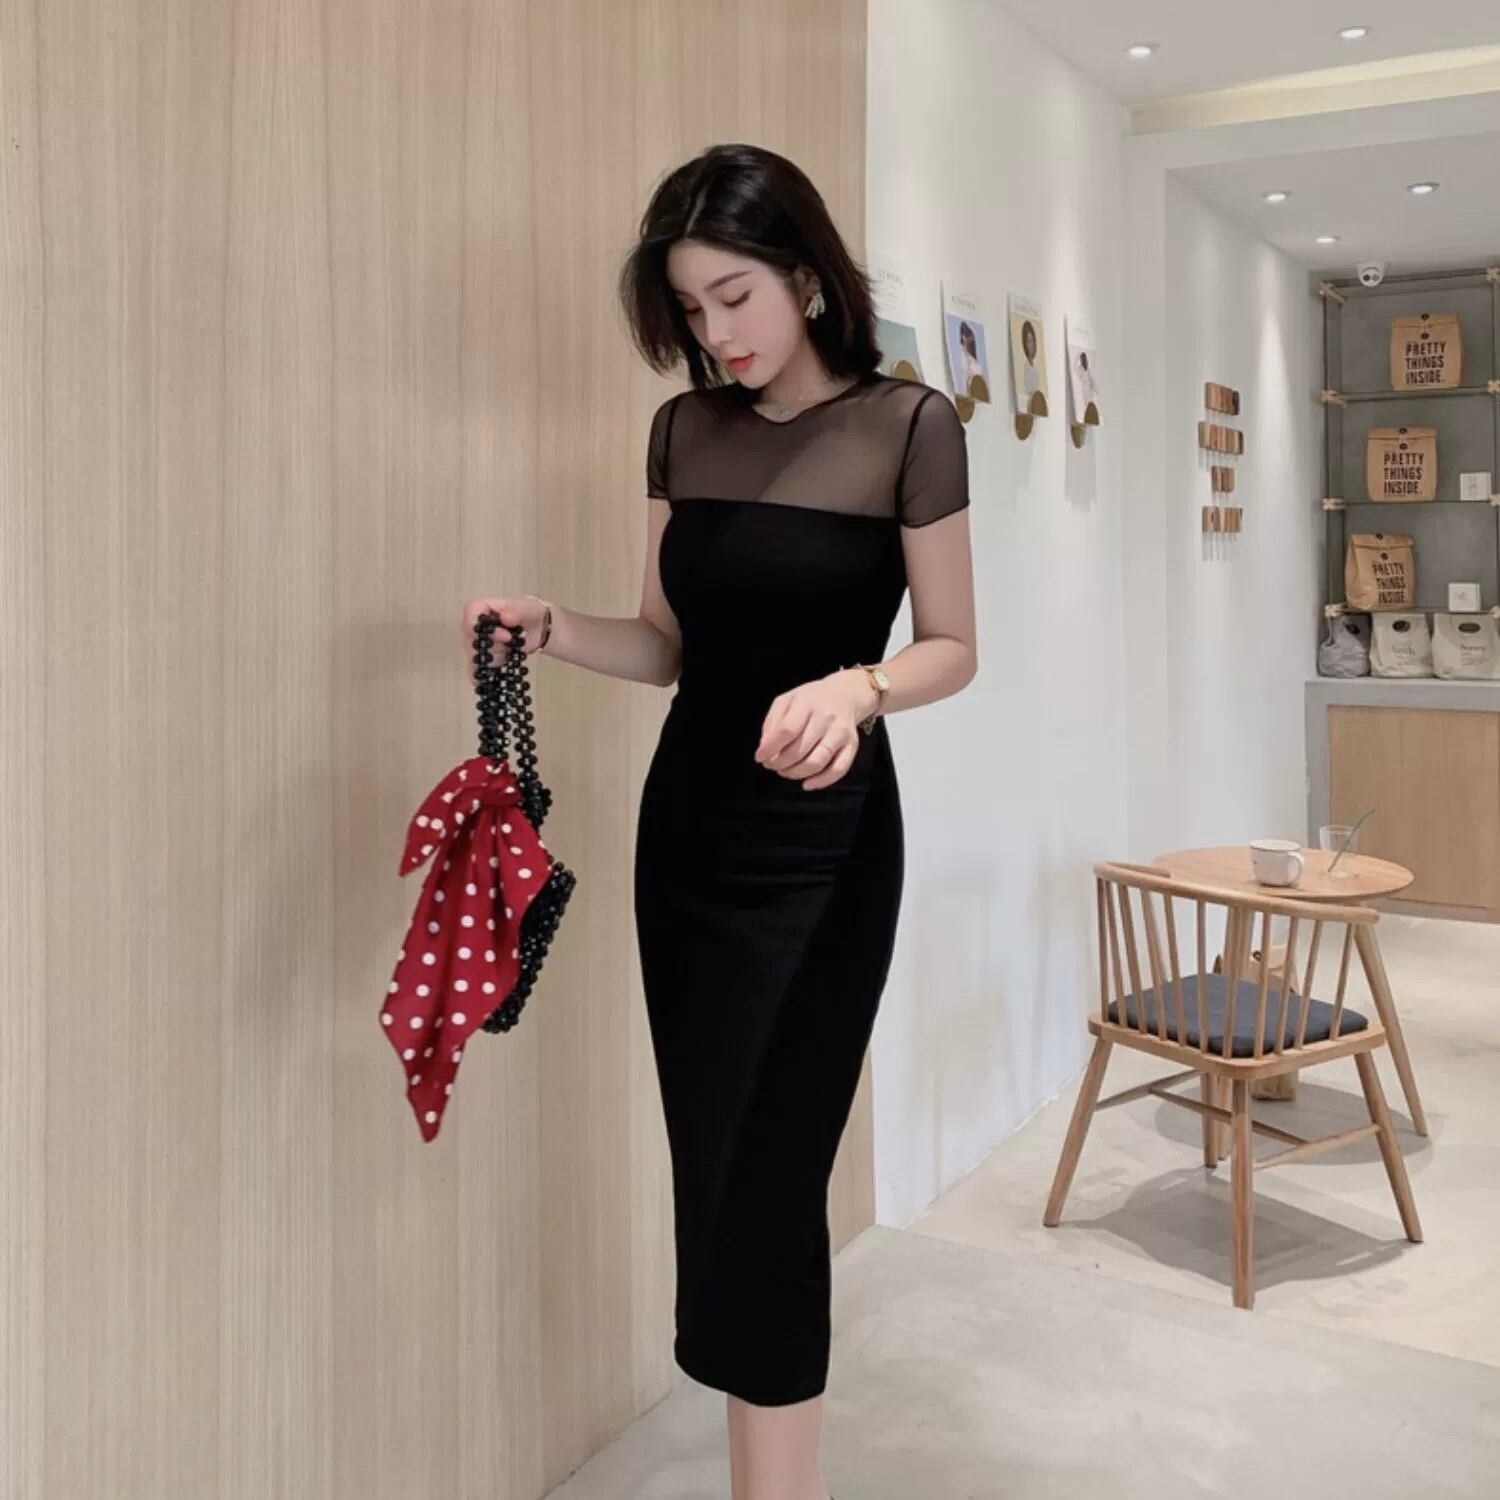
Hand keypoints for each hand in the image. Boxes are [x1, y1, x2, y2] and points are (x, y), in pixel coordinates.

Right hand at [460, 595, 547, 681]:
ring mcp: (478, 644)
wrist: (536, 627)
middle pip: (472, 640)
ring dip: (498, 656)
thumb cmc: (528, 613)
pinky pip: (478, 670)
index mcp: (481, 609)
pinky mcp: (484, 658)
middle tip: (511, 641)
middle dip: (494, 645)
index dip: (484, 628)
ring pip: (478, 657)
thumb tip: (505, 618)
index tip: (506, 635)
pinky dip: (487, 673)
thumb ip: (515, 611)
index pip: (469, 617)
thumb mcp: (526, 608)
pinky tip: (494, 675)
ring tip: (511, 648)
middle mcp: (475, 627)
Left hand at [754, 670, 874, 791]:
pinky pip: (838, 769)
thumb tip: (765, 747)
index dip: (770, 748)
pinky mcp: (852, 745)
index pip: (787, 730)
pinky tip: (807, 784)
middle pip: (799, 749)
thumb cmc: (810, 700)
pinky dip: (821, 781)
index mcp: (807, 704)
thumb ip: (772, 722)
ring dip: (796, 773)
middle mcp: (826, 718)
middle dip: (780, 763)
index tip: (760, 757)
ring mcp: (841, 733)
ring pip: (817, 762)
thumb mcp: (786, 700)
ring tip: (785, 772)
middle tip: (772, 765)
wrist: (844, 695)